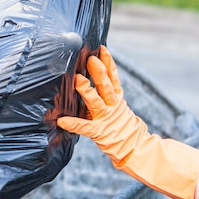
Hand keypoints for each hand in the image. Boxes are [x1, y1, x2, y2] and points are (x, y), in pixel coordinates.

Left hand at [58, 46, 198, 198]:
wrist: (137, 150)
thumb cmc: (124, 128)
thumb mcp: (119, 107)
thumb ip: (109, 94)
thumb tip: (98, 77)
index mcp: (118, 99)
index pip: (114, 77)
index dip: (108, 62)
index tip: (102, 48)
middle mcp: (113, 106)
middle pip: (106, 85)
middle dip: (99, 71)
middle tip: (90, 59)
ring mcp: (107, 119)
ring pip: (97, 101)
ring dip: (87, 90)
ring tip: (77, 79)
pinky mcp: (100, 133)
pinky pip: (85, 127)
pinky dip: (73, 124)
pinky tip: (62, 121)